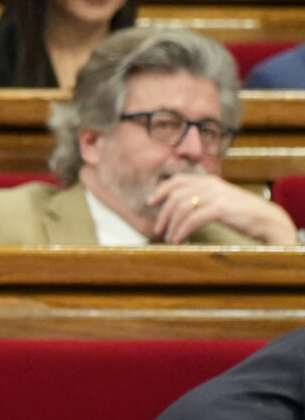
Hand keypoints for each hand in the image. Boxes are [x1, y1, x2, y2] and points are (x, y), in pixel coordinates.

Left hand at [148, 173, 298, 244]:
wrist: (268, 219)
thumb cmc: (243, 213)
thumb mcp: (221, 200)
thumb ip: (203, 198)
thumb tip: (180, 208)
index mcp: (210, 181)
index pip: (178, 180)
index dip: (161, 190)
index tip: (151, 202)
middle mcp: (211, 185)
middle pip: (175, 195)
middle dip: (163, 213)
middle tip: (157, 229)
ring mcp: (216, 195)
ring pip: (182, 207)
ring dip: (171, 225)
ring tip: (169, 238)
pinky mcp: (221, 208)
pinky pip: (193, 219)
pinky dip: (181, 230)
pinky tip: (178, 240)